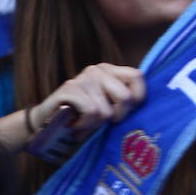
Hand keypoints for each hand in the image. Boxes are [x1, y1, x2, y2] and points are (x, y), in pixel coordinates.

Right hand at [29, 63, 145, 137]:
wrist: (46, 123)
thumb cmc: (83, 116)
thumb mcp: (108, 106)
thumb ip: (125, 101)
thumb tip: (148, 109)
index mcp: (110, 71)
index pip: (138, 76)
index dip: (137, 98)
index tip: (124, 112)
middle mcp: (97, 70)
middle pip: (125, 97)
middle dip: (115, 117)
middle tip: (101, 121)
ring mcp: (83, 78)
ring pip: (106, 111)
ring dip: (95, 124)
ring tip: (84, 121)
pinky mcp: (69, 88)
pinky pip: (91, 112)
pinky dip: (84, 124)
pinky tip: (75, 123)